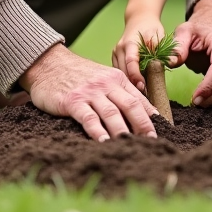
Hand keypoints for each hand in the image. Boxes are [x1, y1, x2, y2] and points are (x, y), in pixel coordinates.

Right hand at [20, 44, 158, 141]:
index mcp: (116, 79)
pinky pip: (89, 118)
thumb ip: (119, 93)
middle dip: (143, 126)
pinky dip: (98, 131)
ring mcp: (90, 92)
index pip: (139, 99)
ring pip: (112, 113)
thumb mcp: (102, 78)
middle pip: (130, 106)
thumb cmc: (77, 75)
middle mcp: (106, 84)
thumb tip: (143, 113)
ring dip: (123, 131)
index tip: (162, 132)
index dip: (151, 117)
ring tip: (133, 147)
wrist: (48, 63)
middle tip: (152, 142)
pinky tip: (104, 143)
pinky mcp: (73, 101)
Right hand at [112, 17, 167, 91]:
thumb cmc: (151, 28)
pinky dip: (126, 81)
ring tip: (140, 96)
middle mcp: (119, 49)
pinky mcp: (115, 59)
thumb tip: (171, 62)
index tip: (143, 86)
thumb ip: (162, 49)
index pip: (131, 62)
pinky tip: (135, 89)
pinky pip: (119, 73)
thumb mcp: (159, 35)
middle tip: (144, 97)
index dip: (136, 75)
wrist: (139, 19)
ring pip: (120, 74)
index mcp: (129, 43)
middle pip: (123, 71)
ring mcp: (115, 54)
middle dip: (132, 84)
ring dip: (129, 84)